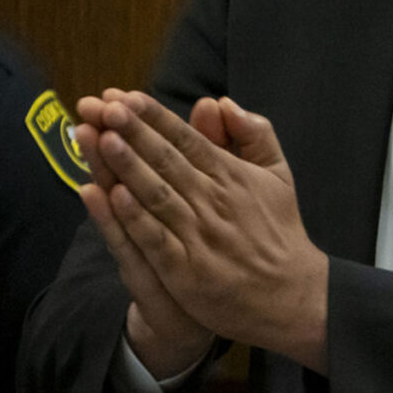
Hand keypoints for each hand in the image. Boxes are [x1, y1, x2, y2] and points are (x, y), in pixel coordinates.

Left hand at [85, 90, 330, 371]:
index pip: (186, 139)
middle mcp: (213, 201)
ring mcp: (199, 236)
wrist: (291, 296)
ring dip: (128, 166)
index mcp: (231, 175)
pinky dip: (136, 219)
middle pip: (167, 160)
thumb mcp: (277, 174)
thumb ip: (254, 133)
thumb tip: (220, 101)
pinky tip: (114, 197)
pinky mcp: (188, 272)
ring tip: (102, 138)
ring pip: (157, 194)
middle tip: (104, 107)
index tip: (126, 97)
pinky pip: (157, 240)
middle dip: (134, 132)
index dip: (155, 117)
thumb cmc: (278, 231)